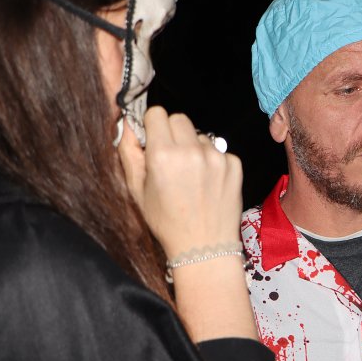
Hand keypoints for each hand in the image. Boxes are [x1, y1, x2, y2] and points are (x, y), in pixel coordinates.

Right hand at [117, 106, 243, 259]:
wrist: (204, 246)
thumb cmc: (167, 222)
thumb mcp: (137, 190)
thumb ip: (130, 153)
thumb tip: (128, 126)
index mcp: (163, 155)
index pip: (157, 113)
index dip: (153, 126)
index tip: (154, 140)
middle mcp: (191, 151)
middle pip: (180, 119)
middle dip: (172, 133)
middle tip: (171, 157)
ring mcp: (216, 157)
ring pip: (200, 135)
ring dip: (194, 148)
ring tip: (191, 176)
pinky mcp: (234, 165)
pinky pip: (219, 150)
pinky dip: (213, 162)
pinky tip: (207, 183)